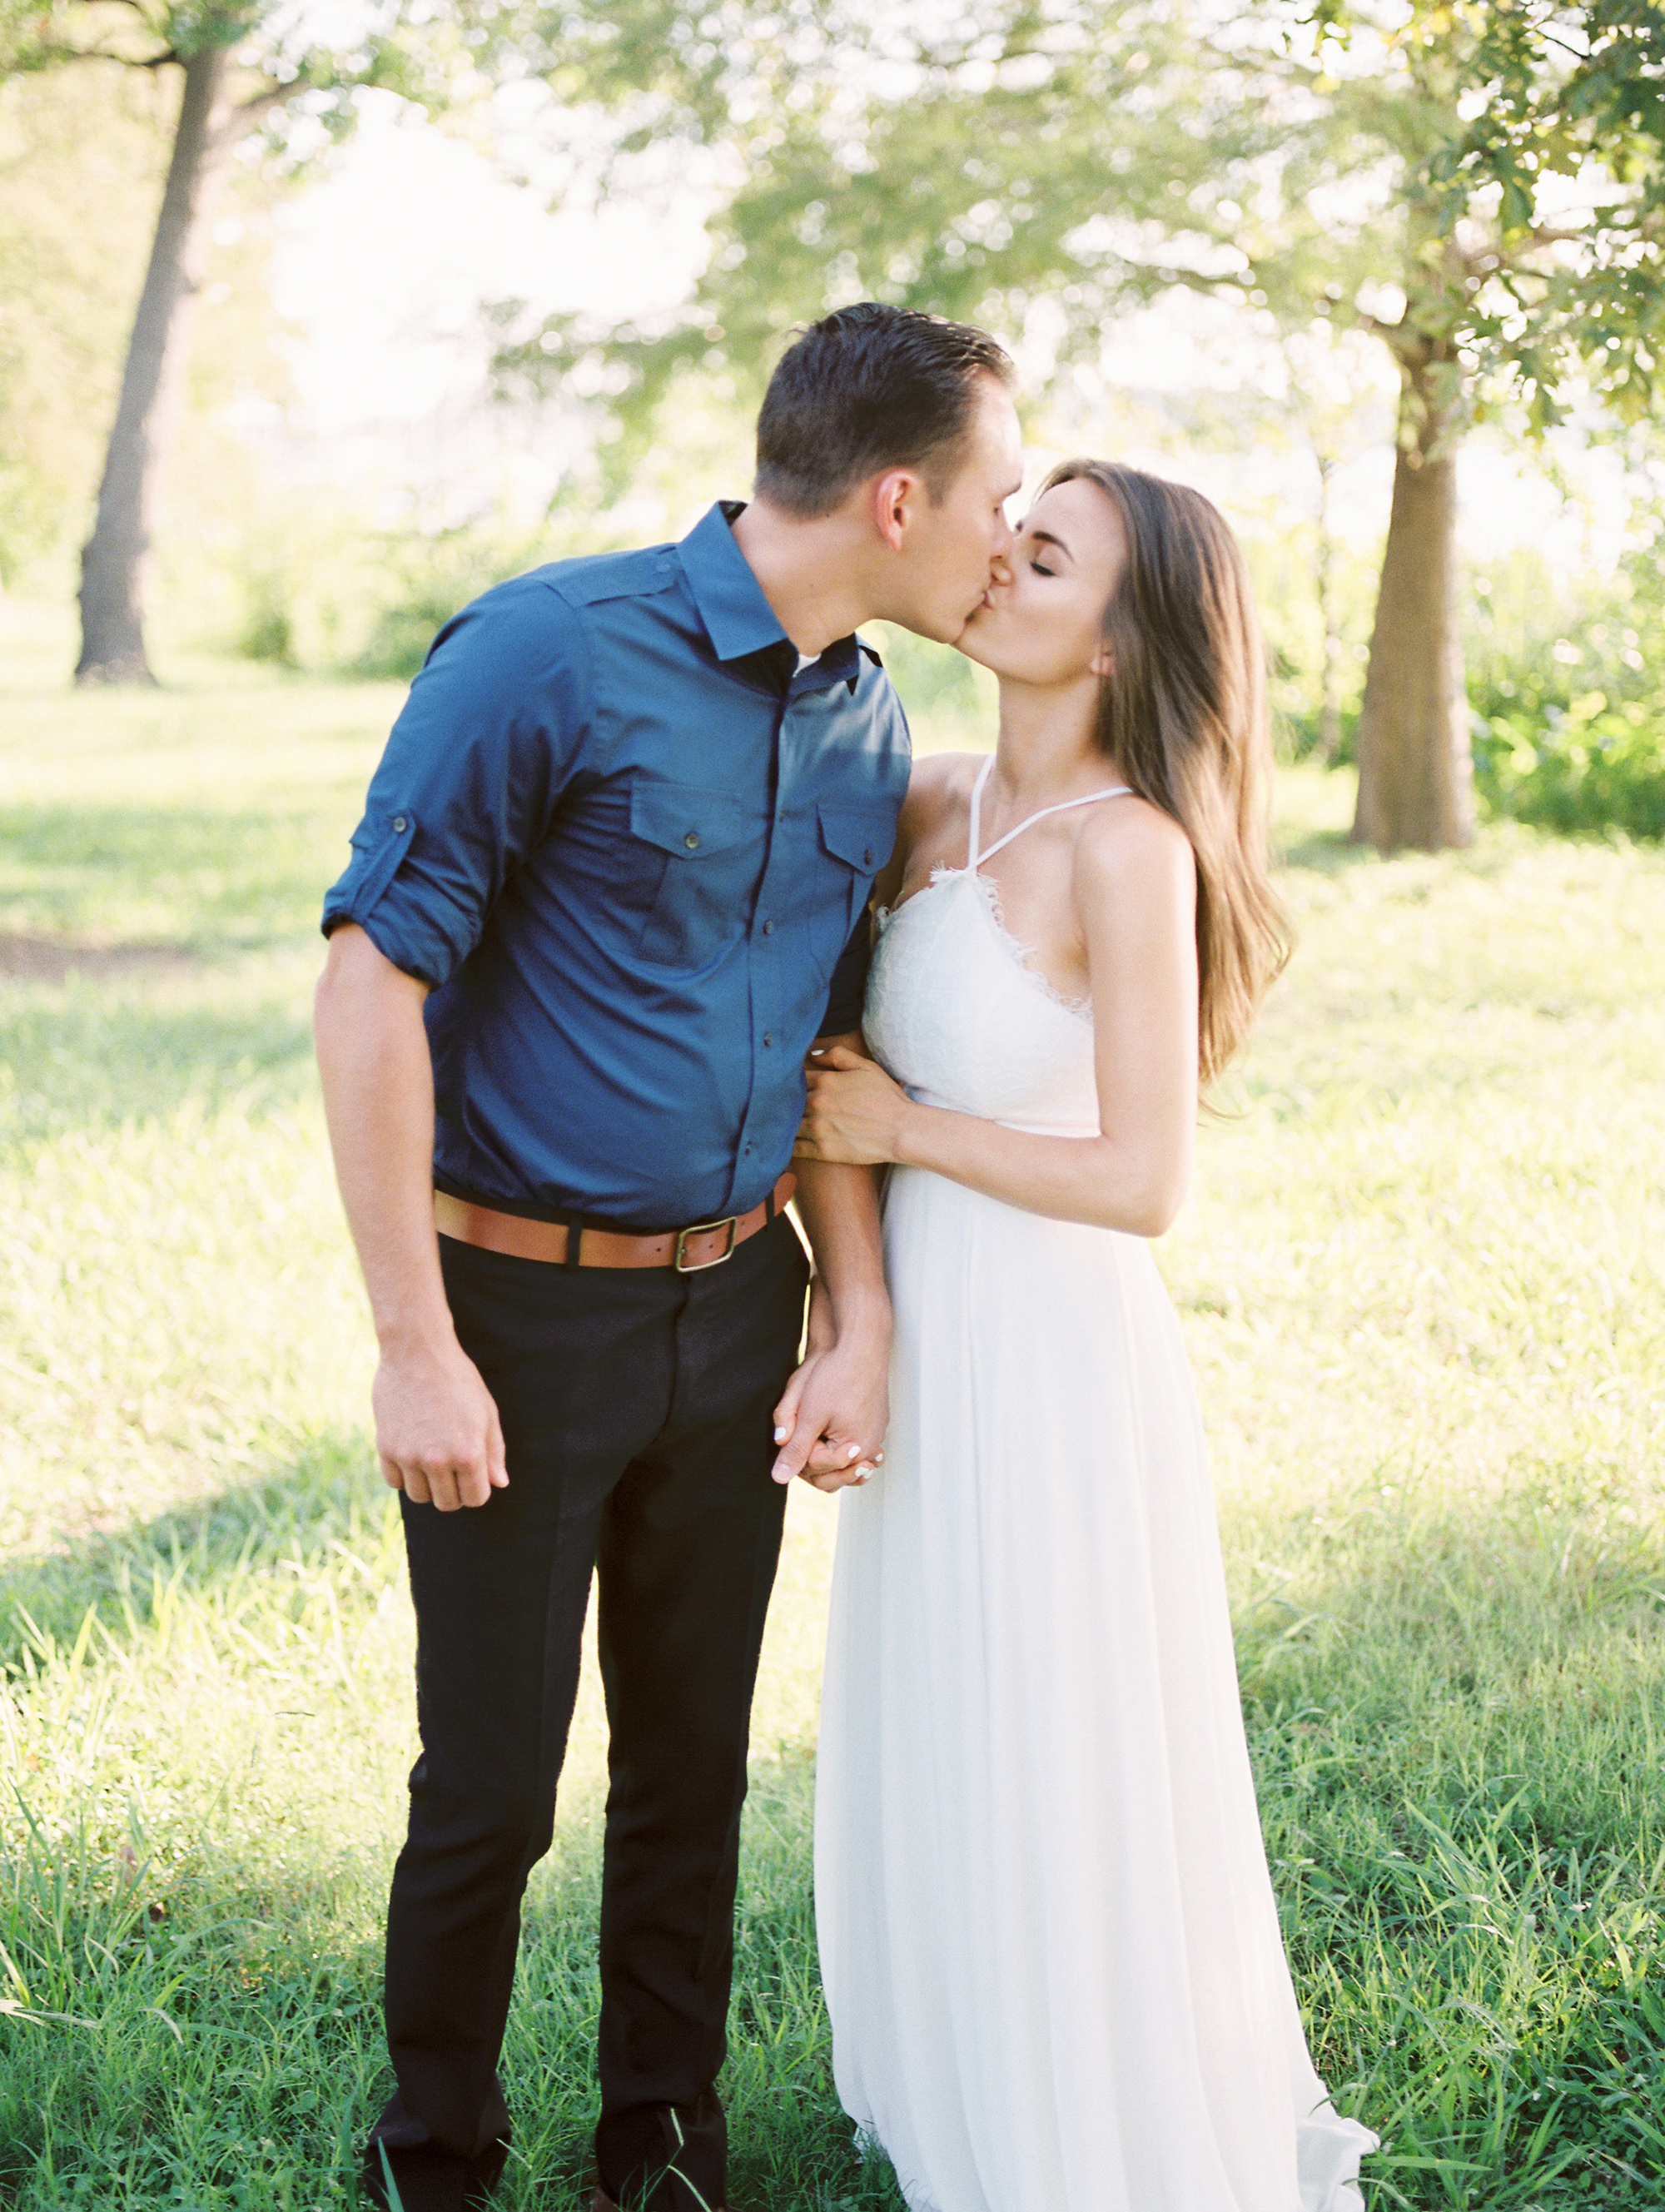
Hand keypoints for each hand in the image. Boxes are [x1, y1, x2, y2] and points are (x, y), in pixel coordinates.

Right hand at [372, 1335, 508, 1510]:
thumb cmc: (458, 1379)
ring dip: (428, 1485)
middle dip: (454, 1491)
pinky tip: (412, 1455)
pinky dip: (404, 1475)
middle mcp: (438, 1461)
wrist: (417, 1352)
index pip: (476, 1498)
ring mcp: (409, 1457)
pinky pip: (394, 1482)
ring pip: (419, 1496)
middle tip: (453, 1469)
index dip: (477, 1490)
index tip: (473, 1475)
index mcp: (469, 1454)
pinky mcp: (386, 1449)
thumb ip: (494, 1452)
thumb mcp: (486, 1413)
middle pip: (447, 1503)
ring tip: (432, 1460)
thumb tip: (499, 1484)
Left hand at [770, 1295, 889, 1492]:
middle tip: (798, 1440)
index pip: (817, 1469)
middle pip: (833, 1475)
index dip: (798, 1454)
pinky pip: (855, 1446)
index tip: (792, 1434)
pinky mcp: (874, 1422)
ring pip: (845, 1464)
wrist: (858, 1345)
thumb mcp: (808, 1415)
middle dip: (811, 1462)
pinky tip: (831, 1438)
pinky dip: (841, 1446)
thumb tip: (779, 1477)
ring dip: (826, 1458)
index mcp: (857, 1449)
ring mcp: (875, 1435)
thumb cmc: (837, 1375)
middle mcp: (871, 1448)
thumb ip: (795, 1450)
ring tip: (812, 1445)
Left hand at [795, 1043, 909, 1167]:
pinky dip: (787, 1146)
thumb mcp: (866, 1067)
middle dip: (785, 1103)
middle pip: (787, 1102)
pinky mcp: (821, 1151)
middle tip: (782, 1105)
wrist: (901, 1130)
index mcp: (824, 1081)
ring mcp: (818, 1128)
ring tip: (783, 1124)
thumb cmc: (886, 1097)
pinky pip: (793, 1148)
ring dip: (784, 1124)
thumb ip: (838, 1055)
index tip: (790, 1087)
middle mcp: (817, 1103)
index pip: (794, 1079)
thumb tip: (812, 1054)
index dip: (791, 1082)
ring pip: (787, 1124)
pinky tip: (788, 1143)